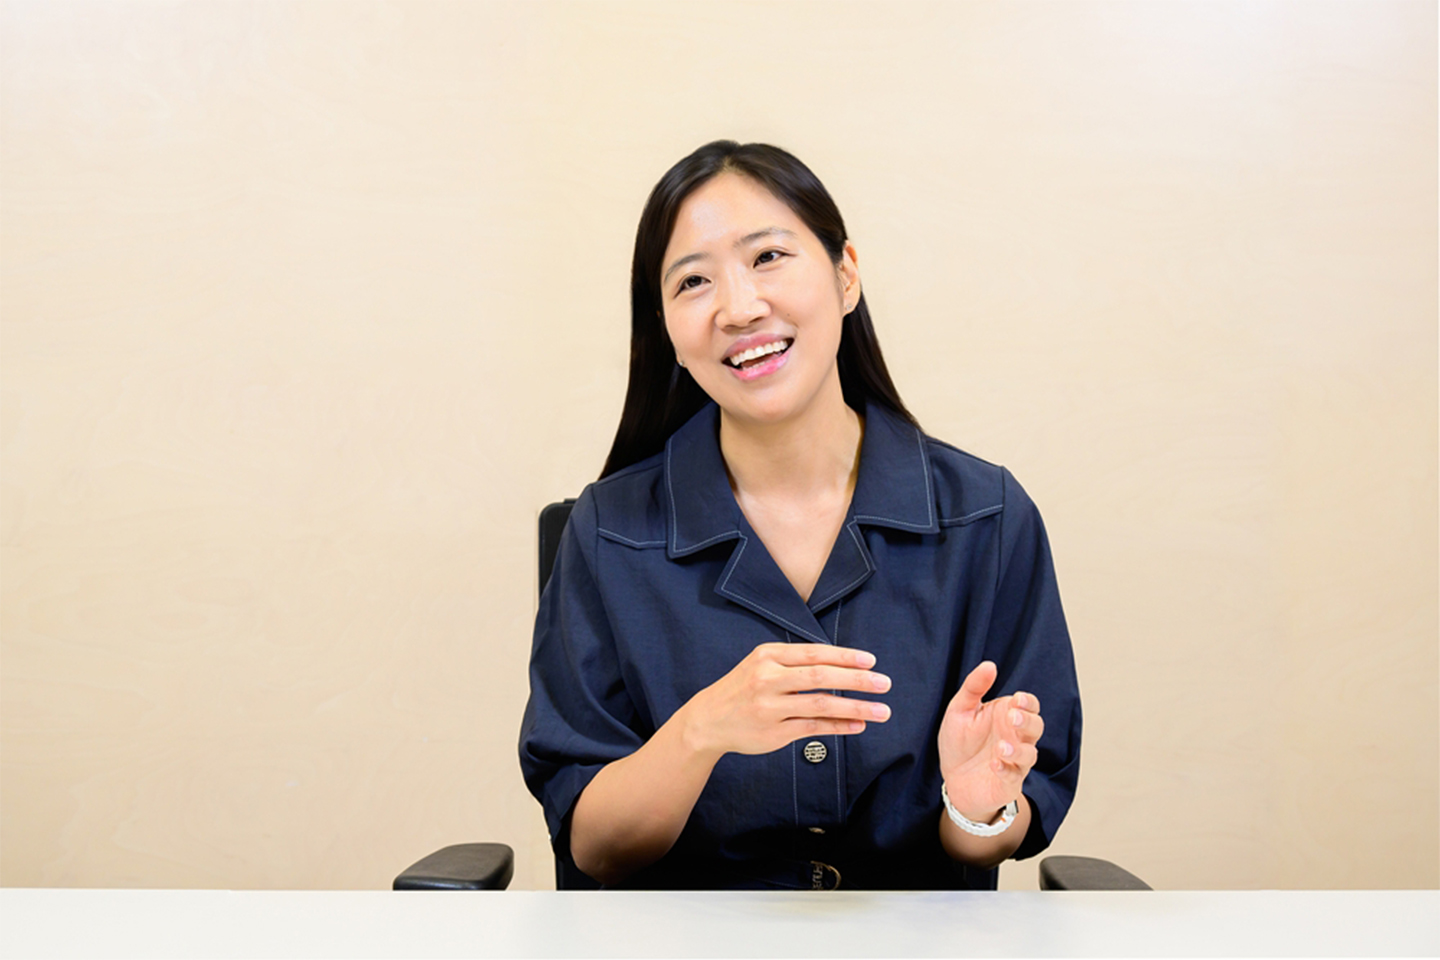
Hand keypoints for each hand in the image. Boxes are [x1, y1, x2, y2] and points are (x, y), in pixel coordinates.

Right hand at [680, 642, 890, 758]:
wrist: (708, 719)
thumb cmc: (744, 688)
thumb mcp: (762, 663)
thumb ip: (796, 662)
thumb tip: (844, 665)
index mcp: (767, 655)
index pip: (814, 653)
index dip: (845, 657)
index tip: (871, 661)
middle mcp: (767, 678)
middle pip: (821, 676)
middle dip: (857, 680)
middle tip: (884, 683)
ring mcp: (770, 707)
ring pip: (820, 704)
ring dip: (855, 707)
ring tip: (881, 710)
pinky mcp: (773, 732)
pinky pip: (813, 727)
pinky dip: (839, 726)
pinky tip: (858, 725)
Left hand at [937, 661, 1042, 822]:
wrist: (953, 779)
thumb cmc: (960, 742)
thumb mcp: (960, 710)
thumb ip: (974, 687)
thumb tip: (989, 665)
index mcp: (1007, 716)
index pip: (1029, 705)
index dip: (1028, 702)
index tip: (1017, 700)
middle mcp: (1016, 738)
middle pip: (1036, 727)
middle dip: (1027, 721)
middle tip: (1012, 717)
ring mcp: (1015, 761)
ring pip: (1029, 754)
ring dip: (1018, 750)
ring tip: (1001, 746)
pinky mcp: (1007, 783)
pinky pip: (1014, 777)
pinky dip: (1006, 770)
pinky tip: (994, 764)